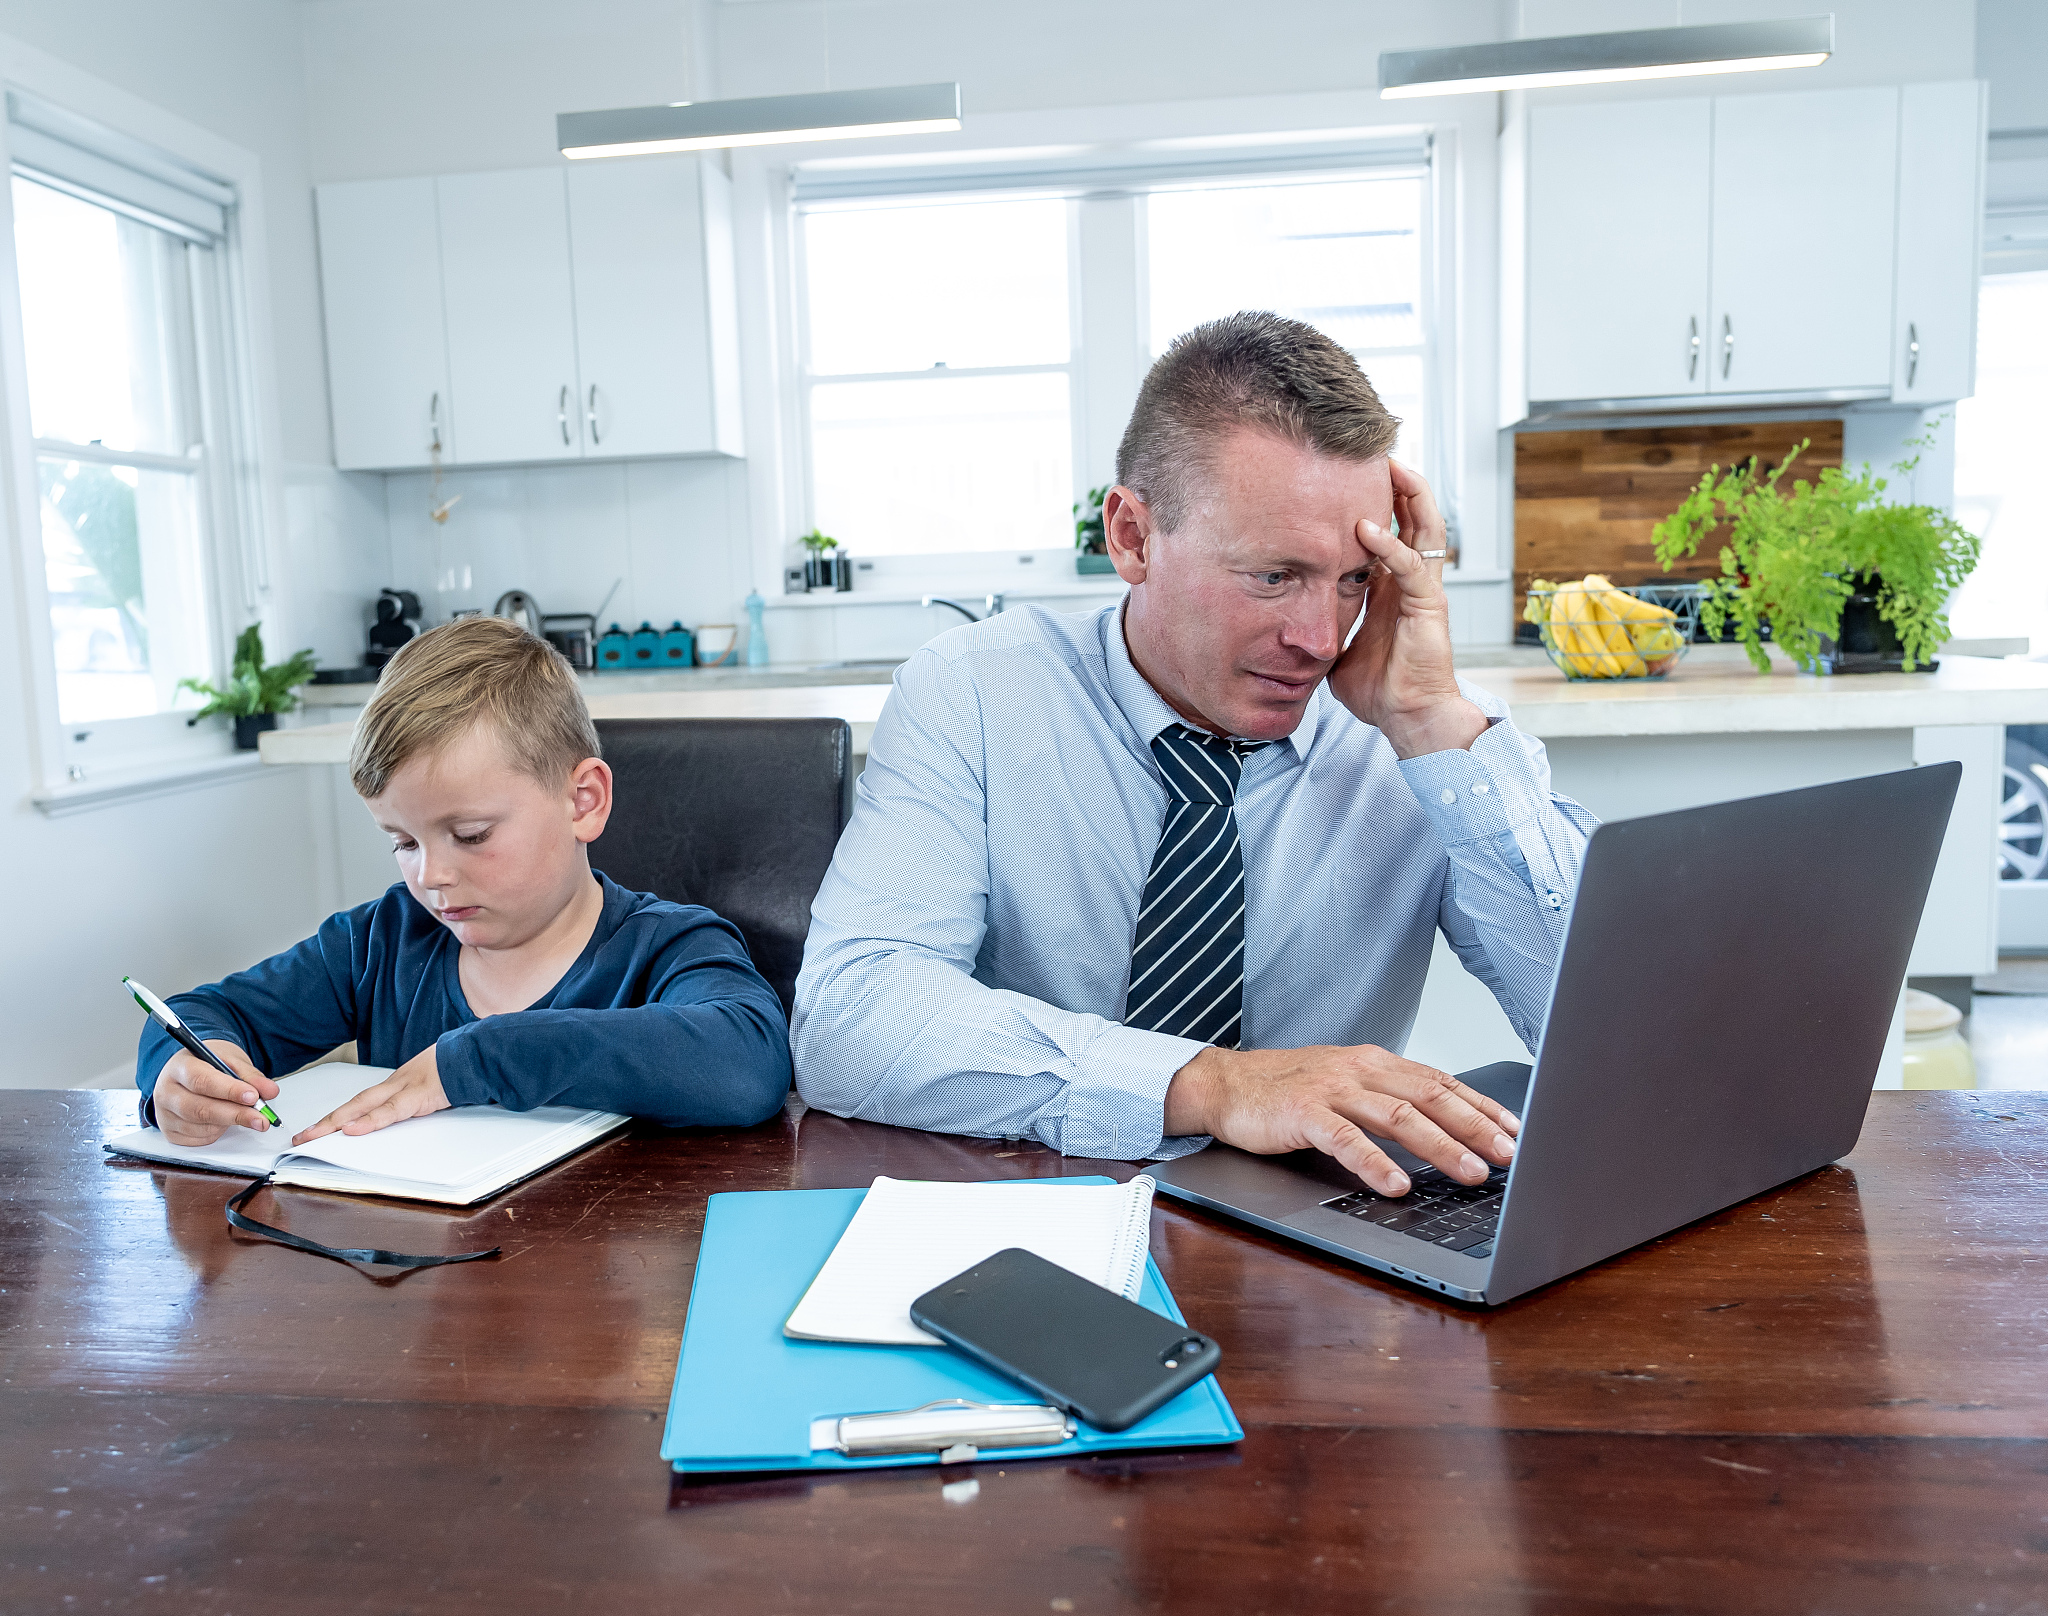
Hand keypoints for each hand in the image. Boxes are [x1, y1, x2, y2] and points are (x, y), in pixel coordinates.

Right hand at [152, 1042, 279, 1147]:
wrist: (190, 1070)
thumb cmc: (209, 1064)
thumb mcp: (231, 1061)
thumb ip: (251, 1076)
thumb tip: (270, 1091)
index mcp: (179, 1067)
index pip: (202, 1081)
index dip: (229, 1091)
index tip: (252, 1096)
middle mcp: (166, 1091)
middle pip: (199, 1109)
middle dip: (235, 1115)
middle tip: (261, 1118)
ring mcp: (165, 1114)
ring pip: (200, 1126)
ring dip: (228, 1123)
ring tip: (243, 1113)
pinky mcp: (170, 1132)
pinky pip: (199, 1139)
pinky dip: (218, 1132)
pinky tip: (223, 1121)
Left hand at [293, 1045, 447, 1144]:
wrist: (474, 1054)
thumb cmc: (454, 1070)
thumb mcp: (429, 1089)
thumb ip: (413, 1103)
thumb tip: (398, 1120)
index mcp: (396, 1085)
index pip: (359, 1102)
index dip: (336, 1116)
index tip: (315, 1130)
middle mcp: (394, 1085)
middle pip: (352, 1104)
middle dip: (325, 1122)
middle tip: (300, 1137)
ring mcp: (404, 1088)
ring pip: (364, 1106)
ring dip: (338, 1121)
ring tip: (315, 1135)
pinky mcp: (419, 1096)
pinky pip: (390, 1111)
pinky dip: (370, 1120)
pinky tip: (352, 1128)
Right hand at [1163, 1042, 1519, 1195]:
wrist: (1225, 1084)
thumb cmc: (1287, 1090)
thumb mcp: (1346, 1086)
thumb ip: (1387, 1101)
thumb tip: (1441, 1129)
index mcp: (1375, 1063)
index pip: (1442, 1081)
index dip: (1482, 1106)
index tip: (1516, 1131)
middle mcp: (1360, 1071)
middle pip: (1431, 1095)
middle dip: (1476, 1126)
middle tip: (1509, 1155)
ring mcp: (1332, 1090)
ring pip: (1398, 1116)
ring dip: (1440, 1146)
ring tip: (1470, 1172)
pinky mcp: (1303, 1113)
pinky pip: (1347, 1139)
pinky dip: (1375, 1163)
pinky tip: (1396, 1184)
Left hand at [1325, 459, 1487, 758]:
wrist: (1407, 719)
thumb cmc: (1380, 690)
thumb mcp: (1336, 649)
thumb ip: (1320, 627)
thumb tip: (1283, 623)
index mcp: (1392, 588)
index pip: (1390, 531)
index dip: (1376, 502)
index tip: (1347, 478)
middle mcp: (1412, 582)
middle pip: (1415, 516)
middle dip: (1398, 483)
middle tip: (1375, 453)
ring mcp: (1423, 591)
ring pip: (1426, 528)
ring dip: (1408, 495)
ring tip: (1388, 467)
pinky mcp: (1427, 606)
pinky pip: (1410, 566)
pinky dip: (1388, 545)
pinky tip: (1365, 527)